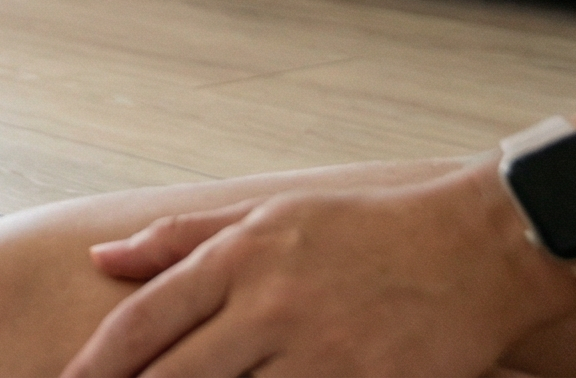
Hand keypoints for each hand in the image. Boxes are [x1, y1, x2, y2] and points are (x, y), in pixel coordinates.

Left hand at [62, 164, 575, 377]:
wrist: (477, 247)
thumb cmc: (364, 229)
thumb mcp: (265, 214)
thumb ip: (179, 240)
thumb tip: (102, 258)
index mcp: (240, 260)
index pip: (145, 320)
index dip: (98, 361)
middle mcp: (272, 307)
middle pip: (176, 374)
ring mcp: (322, 355)